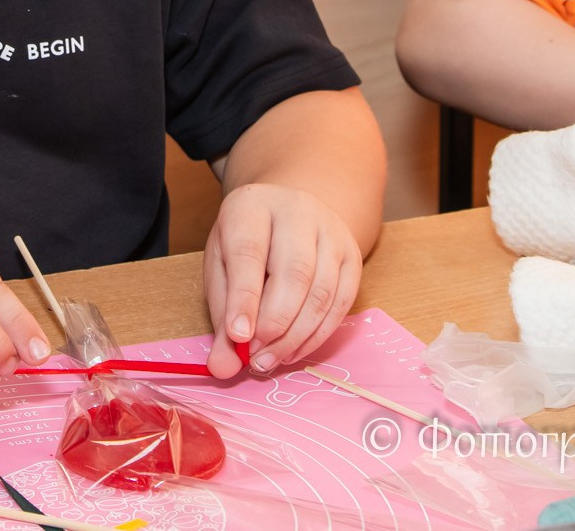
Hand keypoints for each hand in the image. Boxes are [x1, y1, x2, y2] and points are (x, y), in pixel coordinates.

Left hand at [201, 182, 361, 378]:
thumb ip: (222, 315)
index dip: (245, 299)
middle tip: (255, 358)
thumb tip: (223, 367)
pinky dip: (318, 335)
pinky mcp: (353, 254)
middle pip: (295, 272)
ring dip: (296, 336)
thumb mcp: (222, 267)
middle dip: (275, 323)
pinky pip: (342, 302)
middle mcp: (298, 211)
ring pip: (322, 291)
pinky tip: (294, 351)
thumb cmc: (247, 243)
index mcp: (252, 206)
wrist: (288, 212)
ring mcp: (331, 231)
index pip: (250, 252)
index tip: (238, 338)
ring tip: (270, 360)